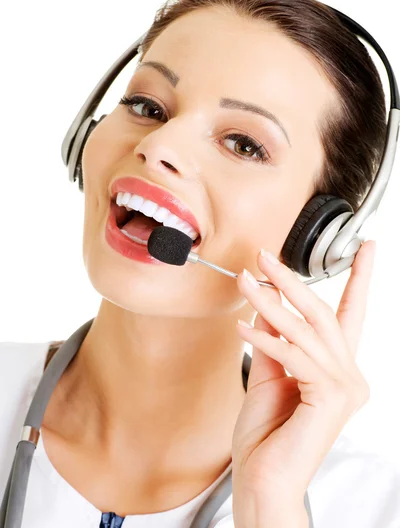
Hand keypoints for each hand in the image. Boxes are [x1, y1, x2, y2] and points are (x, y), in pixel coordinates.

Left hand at [231, 240, 375, 517]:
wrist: (262, 480)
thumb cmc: (266, 435)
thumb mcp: (268, 374)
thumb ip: (273, 339)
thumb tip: (267, 302)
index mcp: (338, 371)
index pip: (349, 316)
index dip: (360, 279)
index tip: (367, 248)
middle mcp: (349, 377)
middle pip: (323, 314)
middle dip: (293, 281)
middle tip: (264, 256)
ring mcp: (344, 388)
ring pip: (305, 329)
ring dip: (270, 302)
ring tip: (245, 280)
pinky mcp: (330, 397)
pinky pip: (294, 355)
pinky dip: (266, 337)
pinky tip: (243, 325)